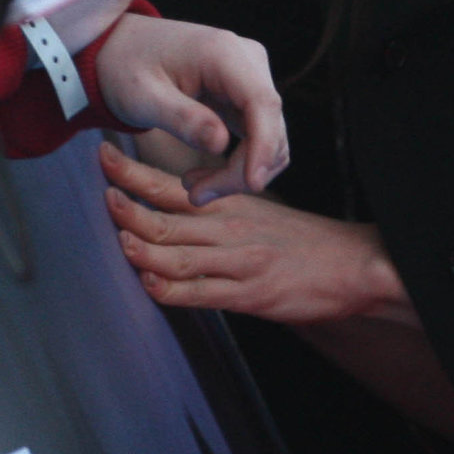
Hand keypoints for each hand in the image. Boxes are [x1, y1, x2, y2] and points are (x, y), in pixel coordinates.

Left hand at [93, 15, 286, 204]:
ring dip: (242, 171)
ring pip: (270, 136)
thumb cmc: (125, 69)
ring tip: (196, 189)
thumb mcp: (142, 96)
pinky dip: (241, 163)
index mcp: (224, 52)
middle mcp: (248, 59)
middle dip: (243, 170)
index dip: (264, 146)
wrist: (120, 51)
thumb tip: (221, 144)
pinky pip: (260, 136)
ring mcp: (252, 76)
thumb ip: (181, 118)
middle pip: (269, 125)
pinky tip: (207, 176)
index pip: (262, 102)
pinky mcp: (247, 94)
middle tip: (197, 196)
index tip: (252, 184)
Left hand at [100, 144, 409, 325]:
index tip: (105, 158)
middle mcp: (228, 229)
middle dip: (130, 207)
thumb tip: (178, 189)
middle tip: (104, 195)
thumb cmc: (299, 240)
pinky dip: (172, 290)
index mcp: (228, 203)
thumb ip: (216, 203)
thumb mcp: (257, 209)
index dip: (133, 173)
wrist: (349, 265)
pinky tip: (151, 285)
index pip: (170, 185)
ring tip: (119, 238)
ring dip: (144, 248)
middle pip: (168, 217)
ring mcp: (237, 263)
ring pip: (180, 254)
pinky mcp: (248, 295)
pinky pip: (202, 293)